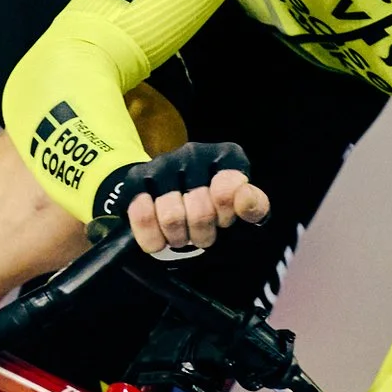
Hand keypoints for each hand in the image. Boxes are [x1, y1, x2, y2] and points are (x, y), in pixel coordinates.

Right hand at [104, 141, 269, 253]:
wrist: (174, 202)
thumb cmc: (216, 209)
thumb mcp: (243, 210)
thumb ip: (255, 207)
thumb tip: (244, 198)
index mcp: (227, 156)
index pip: (227, 192)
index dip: (224, 217)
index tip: (223, 220)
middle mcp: (194, 153)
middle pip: (200, 211)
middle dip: (202, 234)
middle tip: (201, 234)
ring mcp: (163, 163)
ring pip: (171, 217)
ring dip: (178, 238)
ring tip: (182, 235)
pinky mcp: (136, 178)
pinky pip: (141, 216)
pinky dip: (153, 238)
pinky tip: (160, 237)